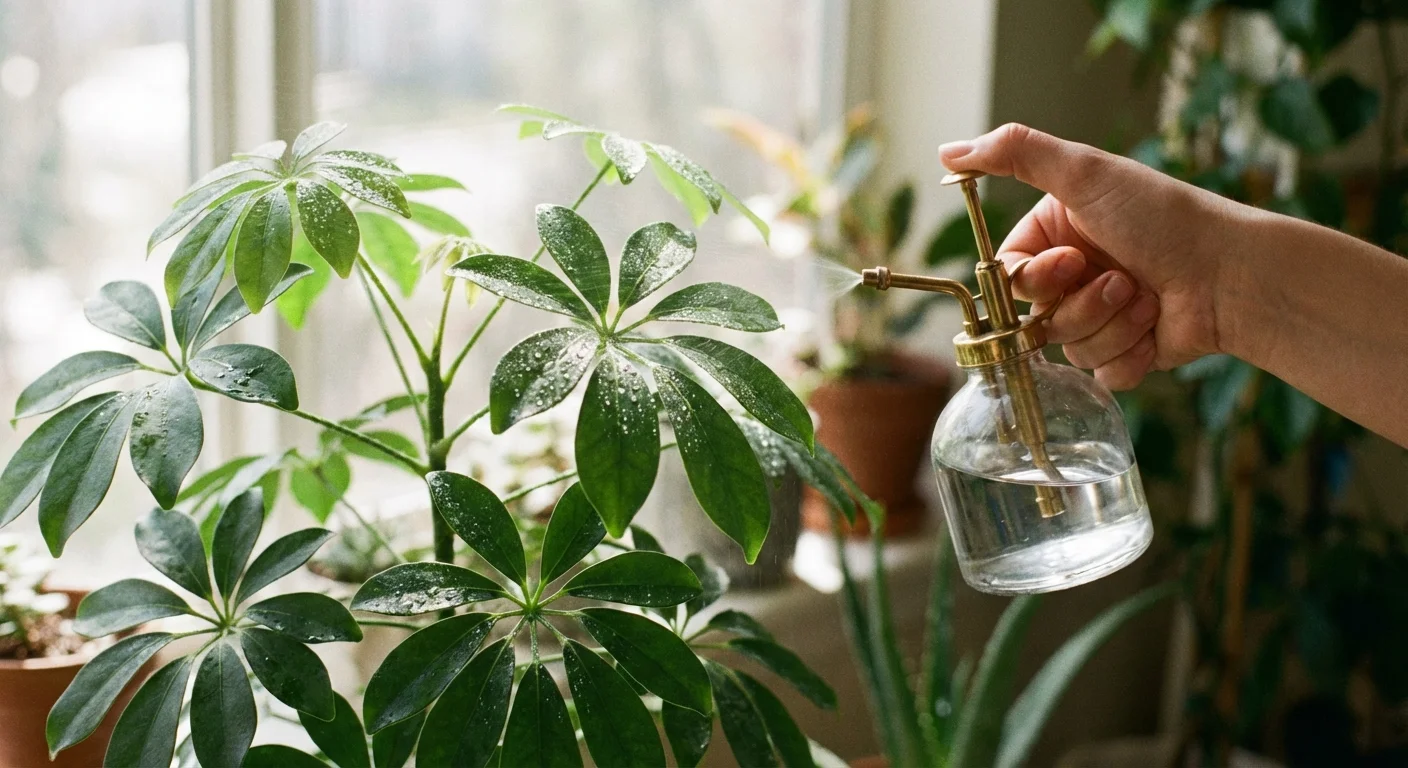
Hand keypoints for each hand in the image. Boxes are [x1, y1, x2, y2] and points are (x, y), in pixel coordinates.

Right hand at [939, 124, 1237, 388]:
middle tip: (1121, 279)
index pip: (1009, 275)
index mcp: (1058, 234)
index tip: (1070, 263)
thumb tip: (946, 150)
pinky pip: (1099, 374)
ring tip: (1147, 298)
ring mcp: (1100, 316)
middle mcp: (1075, 276)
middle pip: (1034, 317)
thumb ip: (1014, 155)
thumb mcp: (1084, 173)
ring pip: (1066, 347)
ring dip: (1110, 325)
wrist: (1231, 274)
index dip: (1034, 279)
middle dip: (1079, 303)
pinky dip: (1130, 354)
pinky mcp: (1125, 355)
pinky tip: (1157, 329)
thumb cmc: (1165, 218)